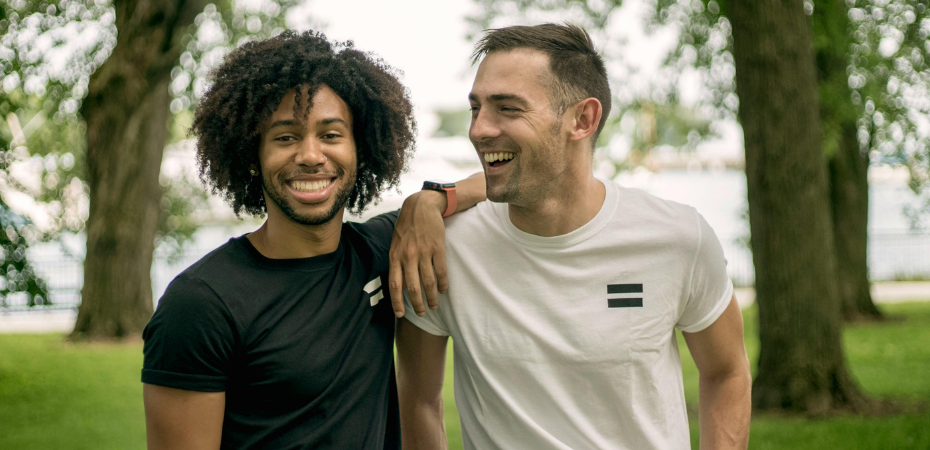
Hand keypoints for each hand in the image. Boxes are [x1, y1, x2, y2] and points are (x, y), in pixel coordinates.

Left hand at [389, 191, 448, 316]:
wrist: (421, 206)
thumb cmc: (407, 227)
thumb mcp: (396, 244)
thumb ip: (397, 263)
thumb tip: (402, 286)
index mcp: (395, 256)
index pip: (395, 284)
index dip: (397, 302)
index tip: (401, 315)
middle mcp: (408, 256)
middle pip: (413, 288)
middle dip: (418, 304)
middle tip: (423, 313)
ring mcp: (424, 252)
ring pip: (428, 282)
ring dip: (432, 297)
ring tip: (434, 305)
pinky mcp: (438, 248)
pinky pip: (441, 271)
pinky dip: (443, 284)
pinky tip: (443, 290)